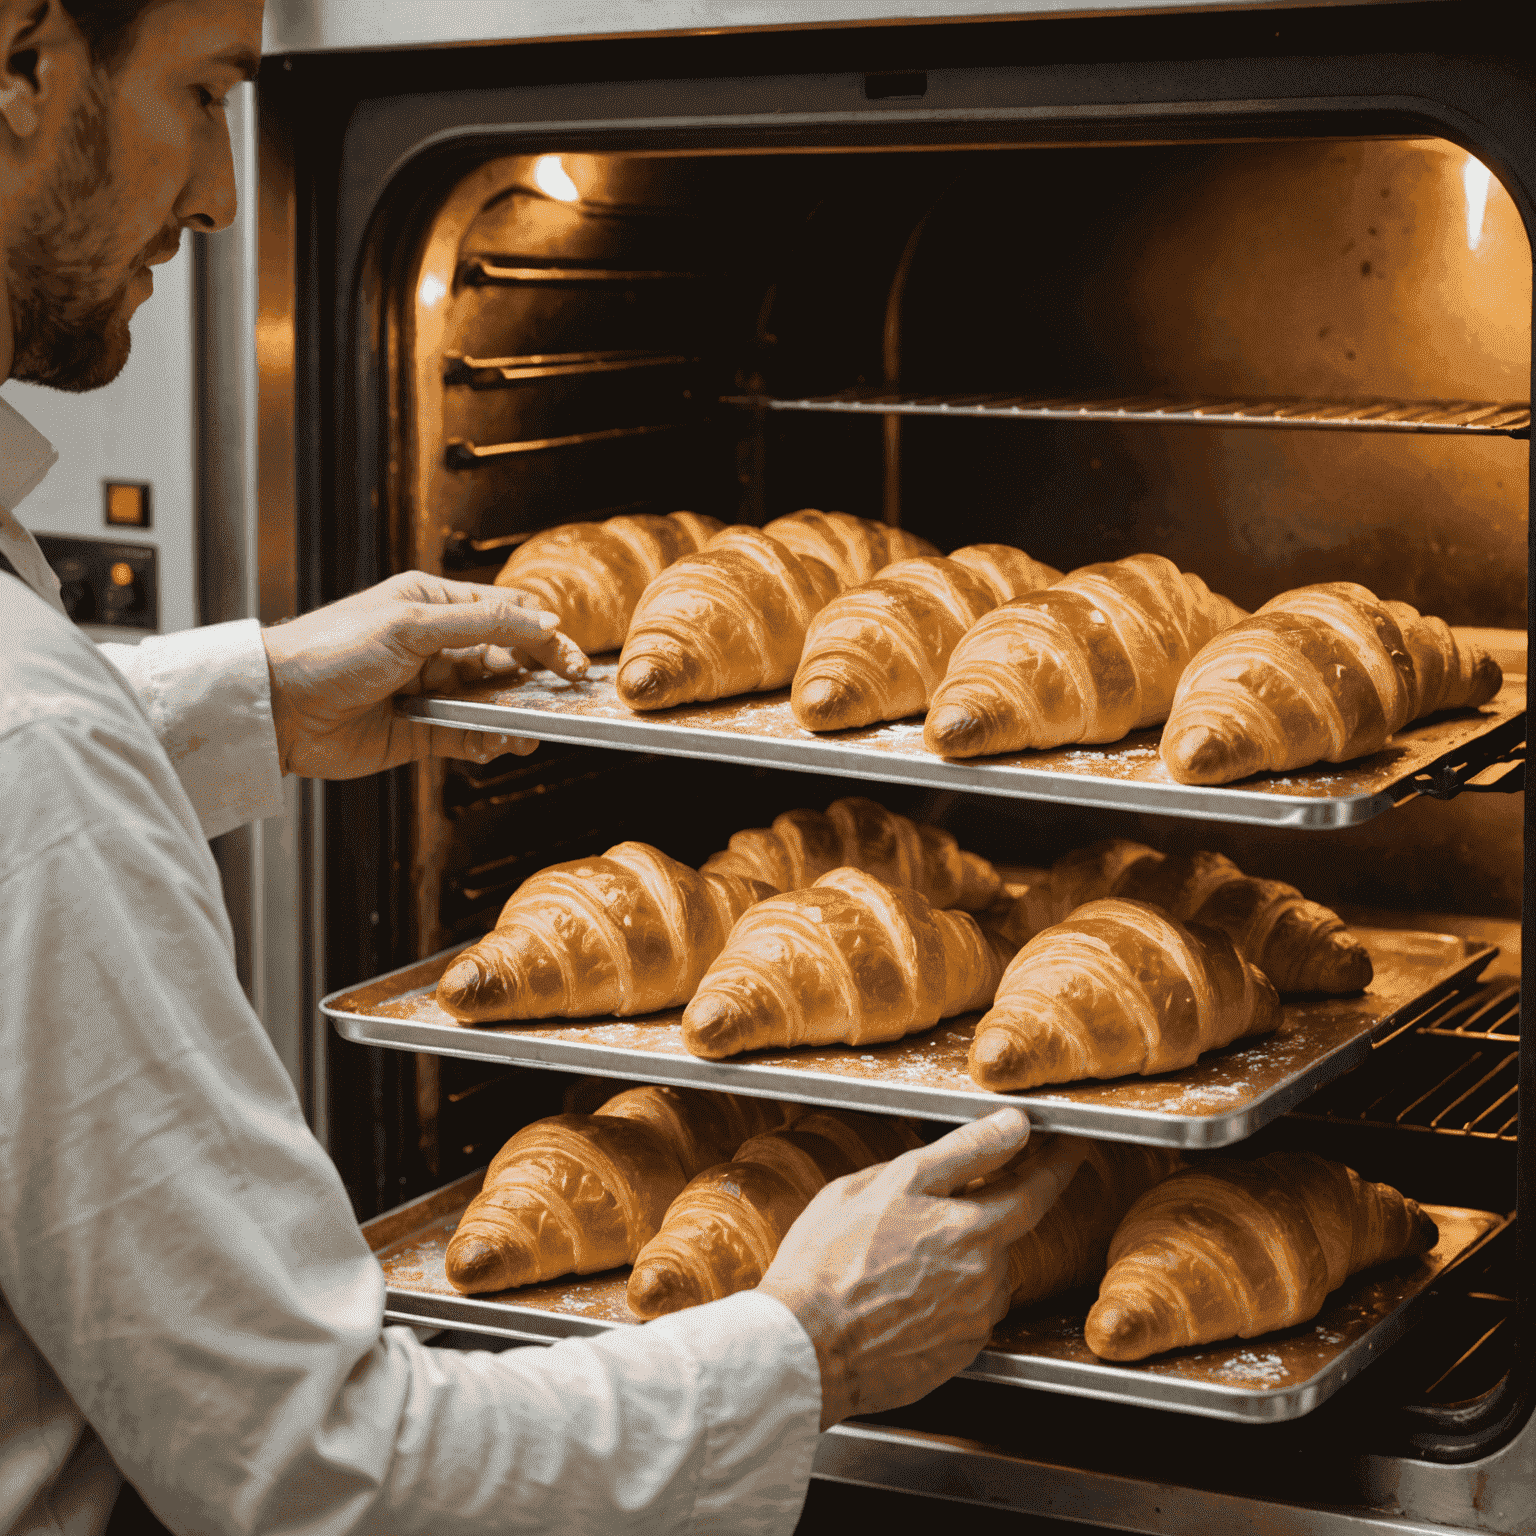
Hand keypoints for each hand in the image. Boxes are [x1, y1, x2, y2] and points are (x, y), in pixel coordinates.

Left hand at [261, 572, 588, 778]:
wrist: (278, 708)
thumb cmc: (332, 650)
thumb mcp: (412, 625)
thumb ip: (483, 625)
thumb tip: (544, 623)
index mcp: (433, 605)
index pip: (504, 614)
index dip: (541, 634)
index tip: (569, 658)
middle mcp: (435, 646)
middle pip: (506, 660)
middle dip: (537, 678)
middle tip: (567, 694)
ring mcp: (430, 691)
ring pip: (492, 702)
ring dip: (515, 715)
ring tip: (530, 728)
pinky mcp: (421, 732)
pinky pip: (469, 737)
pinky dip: (489, 742)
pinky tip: (499, 744)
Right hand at [757, 1109, 1085, 1428]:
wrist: (804, 1348)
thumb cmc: (831, 1260)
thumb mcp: (891, 1182)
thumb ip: (962, 1152)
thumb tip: (1013, 1126)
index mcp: (973, 1229)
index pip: (1037, 1189)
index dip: (1058, 1164)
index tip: (1072, 1148)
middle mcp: (985, 1278)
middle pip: (999, 1232)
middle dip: (970, 1217)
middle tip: (918, 1217)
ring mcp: (973, 1320)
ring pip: (978, 1273)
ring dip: (953, 1258)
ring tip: (889, 1261)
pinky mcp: (957, 1355)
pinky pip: (962, 1312)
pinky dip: (940, 1298)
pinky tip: (894, 1295)